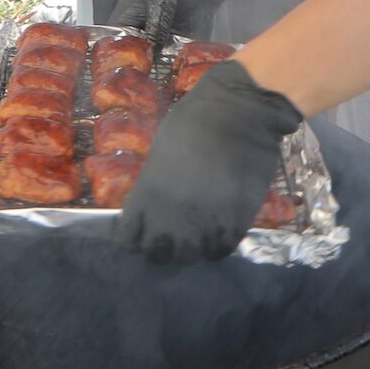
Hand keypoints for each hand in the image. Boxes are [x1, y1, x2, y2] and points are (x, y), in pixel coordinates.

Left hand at [116, 59, 301, 263]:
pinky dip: (219, 244)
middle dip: (164, 249)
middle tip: (175, 236)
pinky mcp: (234, 225)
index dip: (138, 238)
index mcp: (146, 196)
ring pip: (191, 257)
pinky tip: (221, 229)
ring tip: (200, 232)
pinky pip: (220, 250)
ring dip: (194, 248)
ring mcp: (202, 225)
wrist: (238, 112)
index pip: (131, 239)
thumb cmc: (195, 120)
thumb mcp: (161, 151)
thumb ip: (155, 183)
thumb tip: (158, 201)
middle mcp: (169, 218)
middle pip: (159, 255)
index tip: (147, 231)